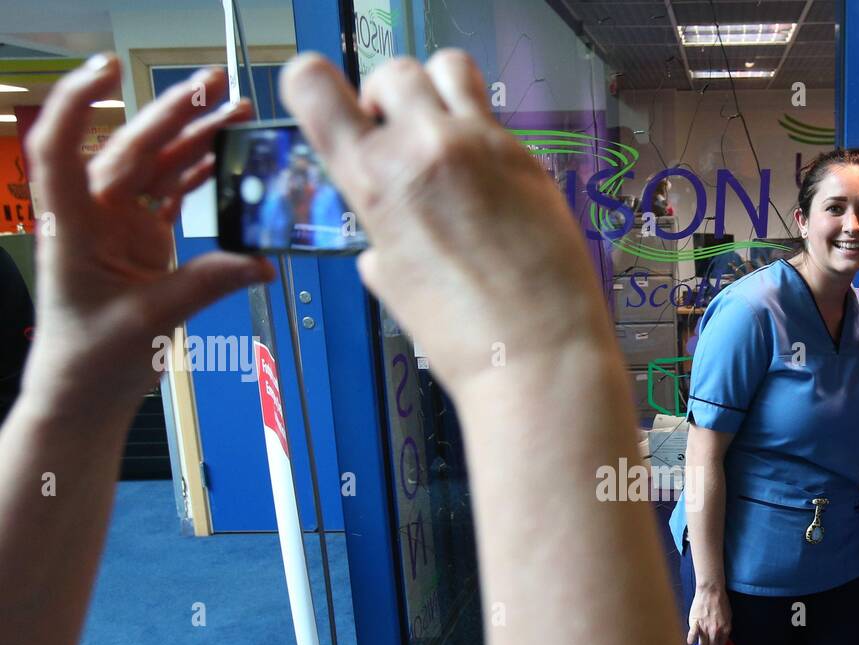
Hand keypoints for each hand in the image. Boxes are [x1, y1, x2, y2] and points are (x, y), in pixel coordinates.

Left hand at [20, 55, 273, 421]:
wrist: (85, 391)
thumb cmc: (90, 359)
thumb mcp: (150, 320)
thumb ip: (206, 284)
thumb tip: (259, 260)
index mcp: (72, 225)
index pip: (60, 147)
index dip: (79, 104)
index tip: (109, 71)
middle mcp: (91, 215)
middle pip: (130, 148)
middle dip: (172, 113)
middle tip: (214, 88)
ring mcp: (117, 224)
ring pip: (155, 166)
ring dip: (193, 138)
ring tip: (234, 115)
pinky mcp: (141, 239)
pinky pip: (170, 194)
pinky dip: (198, 174)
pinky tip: (225, 158)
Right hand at [279, 51, 612, 399]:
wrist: (537, 354)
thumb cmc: (470, 337)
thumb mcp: (395, 283)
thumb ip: (381, 234)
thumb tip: (382, 230)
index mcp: (376, 181)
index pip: (313, 84)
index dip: (313, 85)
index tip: (327, 102)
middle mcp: (426, 149)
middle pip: (392, 70)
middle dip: (387, 99)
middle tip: (397, 139)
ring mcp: (482, 147)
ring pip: (448, 68)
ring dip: (437, 93)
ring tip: (442, 139)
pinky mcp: (526, 158)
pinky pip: (493, 116)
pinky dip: (480, 133)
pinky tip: (486, 180)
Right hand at [687, 584, 731, 644]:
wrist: (711, 591)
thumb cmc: (720, 601)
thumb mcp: (728, 616)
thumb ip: (725, 628)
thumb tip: (721, 636)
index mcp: (725, 630)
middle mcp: (715, 632)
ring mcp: (705, 629)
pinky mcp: (695, 624)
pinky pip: (691, 638)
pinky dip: (691, 641)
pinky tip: (691, 641)